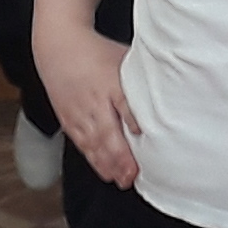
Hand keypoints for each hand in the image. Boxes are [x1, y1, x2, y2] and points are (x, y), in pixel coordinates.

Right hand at [41, 31, 139, 188]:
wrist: (58, 47)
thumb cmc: (96, 52)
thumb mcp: (123, 58)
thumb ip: (142, 77)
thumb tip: (168, 89)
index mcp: (109, 81)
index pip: (122, 102)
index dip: (132, 119)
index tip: (143, 135)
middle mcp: (92, 100)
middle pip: (106, 131)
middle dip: (120, 155)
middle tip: (134, 174)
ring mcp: (78, 112)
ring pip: (93, 142)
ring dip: (108, 163)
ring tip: (122, 179)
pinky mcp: (69, 120)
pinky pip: (82, 144)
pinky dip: (94, 160)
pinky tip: (106, 172)